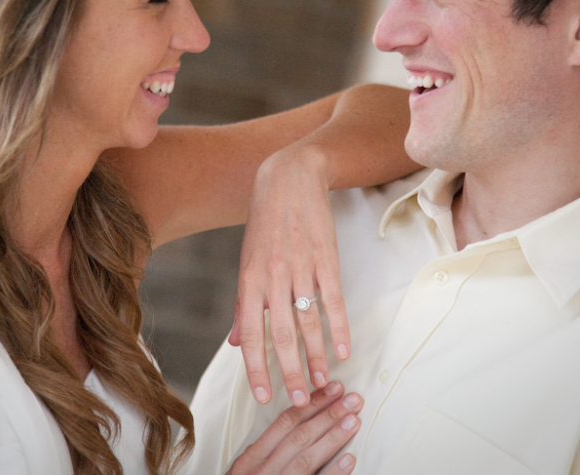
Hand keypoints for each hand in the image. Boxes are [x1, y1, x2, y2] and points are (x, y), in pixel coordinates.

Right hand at [228, 382, 361, 474]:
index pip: (284, 423)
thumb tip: (296, 429)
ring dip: (332, 436)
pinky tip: (350, 461)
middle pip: (298, 436)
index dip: (311, 404)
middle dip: (328, 414)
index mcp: (250, 460)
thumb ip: (266, 454)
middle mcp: (260, 472)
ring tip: (354, 420)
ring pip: (305, 457)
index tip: (332, 390)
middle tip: (352, 398)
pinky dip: (332, 474)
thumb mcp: (246, 474)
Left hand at [230, 144, 349, 406]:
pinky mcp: (326, 259)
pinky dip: (339, 326)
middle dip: (289, 372)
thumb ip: (244, 305)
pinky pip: (333, 299)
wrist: (289, 178)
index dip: (256, 368)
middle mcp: (273, 277)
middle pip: (281, 335)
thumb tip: (236, 342)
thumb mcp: (247, 261)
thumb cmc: (265, 223)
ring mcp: (301, 268)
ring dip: (316, 356)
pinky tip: (344, 349)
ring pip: (308, 322)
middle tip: (298, 401)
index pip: (251, 334)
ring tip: (323, 382)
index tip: (263, 396)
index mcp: (250, 280)